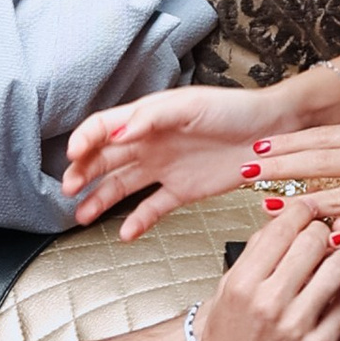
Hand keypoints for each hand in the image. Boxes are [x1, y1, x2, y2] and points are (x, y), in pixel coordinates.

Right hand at [64, 86, 264, 236]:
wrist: (270, 133)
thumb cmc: (232, 109)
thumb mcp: (190, 106)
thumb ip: (152, 118)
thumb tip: (119, 133)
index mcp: (147, 118)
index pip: (104, 127)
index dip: (85, 140)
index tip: (72, 156)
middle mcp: (150, 143)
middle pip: (105, 159)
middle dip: (83, 173)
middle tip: (69, 189)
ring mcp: (164, 168)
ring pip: (122, 186)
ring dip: (100, 199)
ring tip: (83, 216)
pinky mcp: (182, 191)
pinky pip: (153, 208)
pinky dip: (138, 222)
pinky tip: (125, 234)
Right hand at [189, 202, 339, 340]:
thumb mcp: (226, 294)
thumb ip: (253, 257)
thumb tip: (280, 222)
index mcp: (243, 283)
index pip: (283, 227)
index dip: (303, 212)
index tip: (309, 211)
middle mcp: (268, 302)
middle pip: (314, 240)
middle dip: (324, 233)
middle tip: (325, 237)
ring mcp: (295, 326)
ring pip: (339, 267)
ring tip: (335, 263)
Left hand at [243, 117, 339, 249]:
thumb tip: (336, 151)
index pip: (324, 136)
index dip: (288, 143)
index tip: (257, 147)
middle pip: (320, 159)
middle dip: (278, 166)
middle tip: (244, 172)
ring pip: (337, 193)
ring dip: (299, 203)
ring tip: (268, 209)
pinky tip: (324, 242)